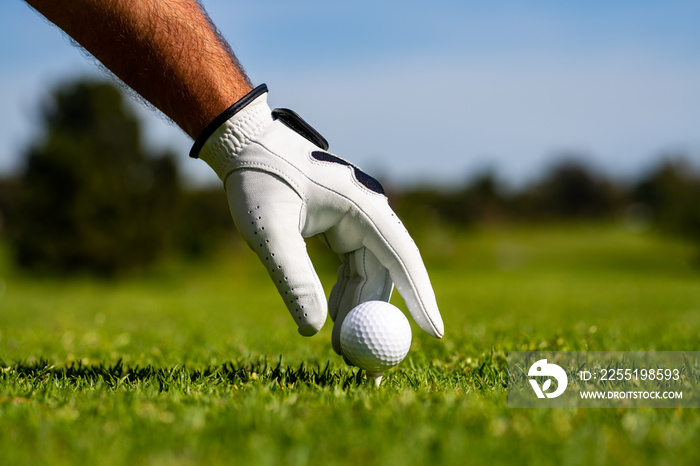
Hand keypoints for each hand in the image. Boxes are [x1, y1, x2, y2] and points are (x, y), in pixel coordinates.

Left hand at [190, 85, 443, 355]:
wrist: (246, 144)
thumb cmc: (257, 180)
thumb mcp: (269, 231)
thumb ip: (293, 277)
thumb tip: (315, 330)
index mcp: (362, 206)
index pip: (402, 256)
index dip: (421, 296)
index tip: (435, 333)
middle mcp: (368, 211)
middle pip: (387, 272)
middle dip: (377, 317)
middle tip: (366, 361)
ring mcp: (357, 217)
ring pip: (370, 272)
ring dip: (358, 309)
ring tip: (340, 349)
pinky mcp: (344, 223)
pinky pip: (354, 265)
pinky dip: (345, 293)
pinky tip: (331, 318)